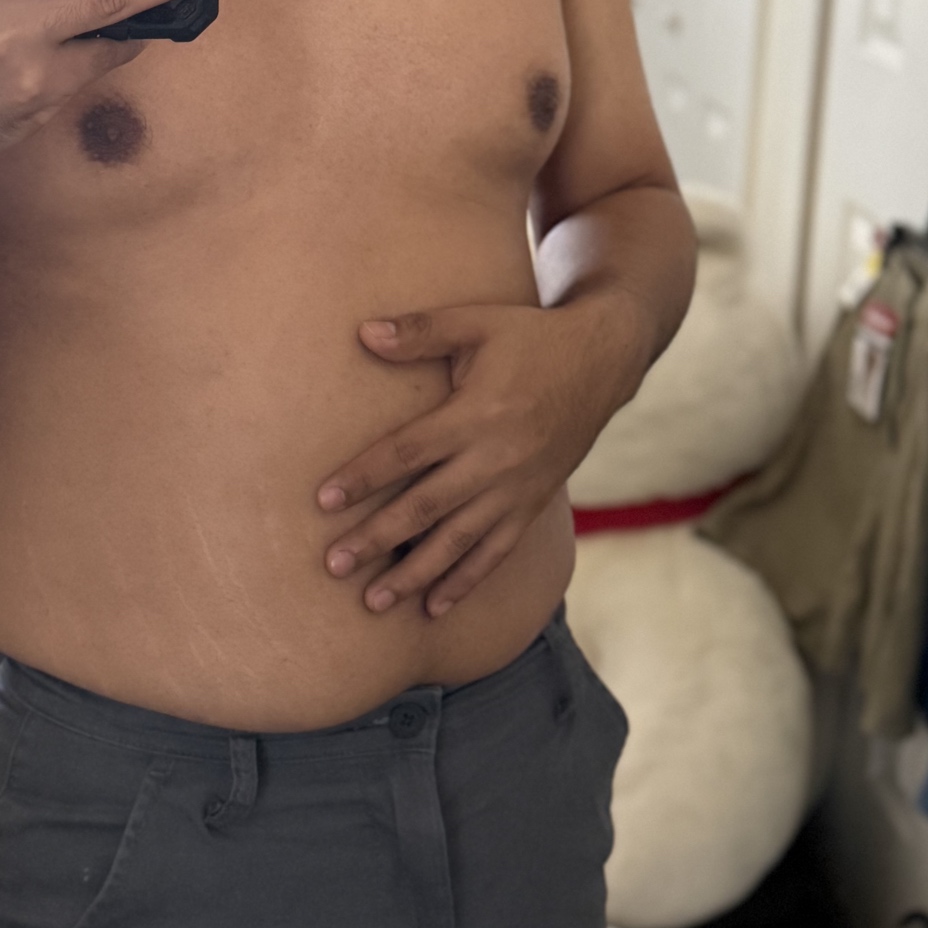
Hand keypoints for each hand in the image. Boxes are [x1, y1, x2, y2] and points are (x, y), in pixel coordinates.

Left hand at [316, 301, 632, 618]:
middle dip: (376, 539)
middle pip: (425, 507)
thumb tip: (363, 333)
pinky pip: (495, 552)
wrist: (603, 361)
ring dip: (414, 574)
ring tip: (373, 602)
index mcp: (475, 415)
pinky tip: (433, 606)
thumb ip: (421, 331)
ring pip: (457, 541)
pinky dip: (464, 581)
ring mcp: (516, 489)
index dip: (364, 477)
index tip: (324, 501)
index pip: (407, 453)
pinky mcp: (533, 504)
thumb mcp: (477, 321)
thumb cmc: (531, 337)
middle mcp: (495, 460)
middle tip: (333, 565)